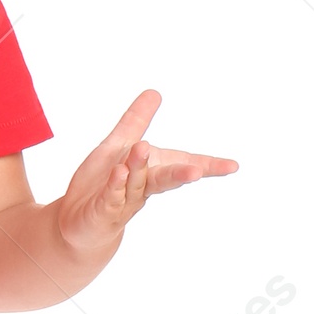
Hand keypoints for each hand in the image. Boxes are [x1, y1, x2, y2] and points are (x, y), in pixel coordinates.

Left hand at [57, 90, 237, 258]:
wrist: (79, 221)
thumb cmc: (103, 183)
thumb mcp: (117, 146)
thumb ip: (135, 121)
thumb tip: (154, 92)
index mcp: (152, 170)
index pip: (182, 165)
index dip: (208, 166)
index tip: (234, 166)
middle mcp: (142, 187)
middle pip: (164, 178)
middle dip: (181, 174)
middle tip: (196, 170)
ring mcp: (123, 201)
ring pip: (136, 183)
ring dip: (140, 166)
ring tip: (143, 147)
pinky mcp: (103, 210)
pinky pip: (111, 197)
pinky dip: (115, 185)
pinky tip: (119, 172)